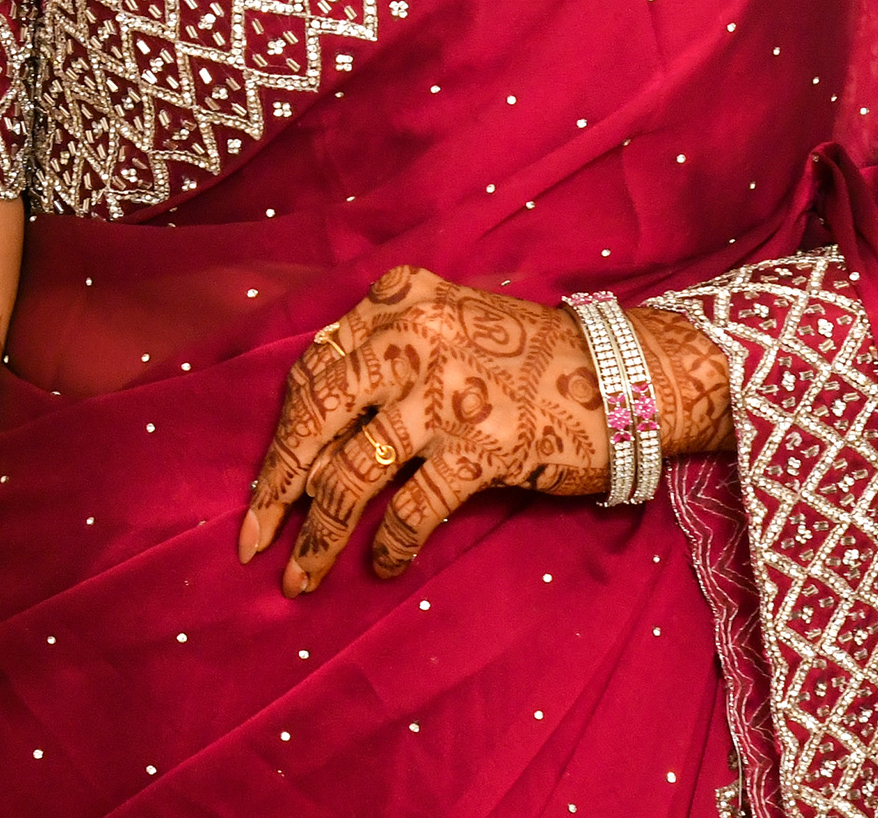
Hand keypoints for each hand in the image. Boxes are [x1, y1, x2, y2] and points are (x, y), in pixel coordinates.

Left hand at [236, 268, 730, 593]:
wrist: (626, 373)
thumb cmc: (530, 356)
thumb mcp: (448, 324)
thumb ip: (385, 351)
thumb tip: (311, 431)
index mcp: (396, 302)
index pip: (313, 371)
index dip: (284, 434)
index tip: (266, 483)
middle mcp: (410, 338)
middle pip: (315, 419)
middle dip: (275, 487)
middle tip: (251, 540)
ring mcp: (444, 393)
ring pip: (350, 474)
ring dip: (318, 536)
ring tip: (300, 575)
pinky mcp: (481, 446)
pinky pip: (411, 509)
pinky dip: (388, 545)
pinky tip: (382, 566)